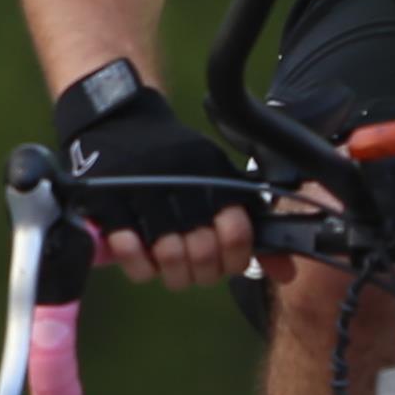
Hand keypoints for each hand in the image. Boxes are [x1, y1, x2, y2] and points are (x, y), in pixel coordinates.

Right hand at [56, 70, 258, 288]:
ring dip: (173, 273)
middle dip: (203, 272)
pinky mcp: (108, 202)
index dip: (235, 258)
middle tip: (195, 269)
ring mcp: (142, 193)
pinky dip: (139, 265)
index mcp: (212, 176)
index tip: (227, 261)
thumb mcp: (215, 176)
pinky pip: (129, 252)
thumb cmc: (173, 157)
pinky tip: (145, 258)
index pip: (237, 232)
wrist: (118, 120)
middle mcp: (181, 183)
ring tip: (171, 267)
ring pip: (169, 257)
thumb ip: (247, 224)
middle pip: (203, 252)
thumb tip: (285, 273)